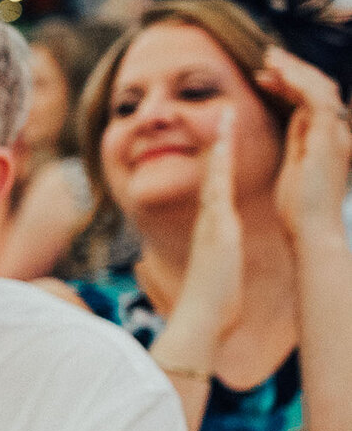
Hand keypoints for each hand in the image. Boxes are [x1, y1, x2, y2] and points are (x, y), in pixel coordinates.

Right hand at [169, 108, 246, 341]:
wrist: (203, 319)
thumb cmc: (212, 306)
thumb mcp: (216, 277)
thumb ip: (215, 266)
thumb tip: (213, 271)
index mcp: (213, 231)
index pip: (215, 190)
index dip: (219, 163)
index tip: (223, 139)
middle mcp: (209, 221)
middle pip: (213, 173)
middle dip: (218, 141)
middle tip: (225, 111)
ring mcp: (211, 221)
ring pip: (214, 173)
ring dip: (219, 142)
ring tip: (226, 113)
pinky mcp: (217, 225)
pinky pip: (218, 186)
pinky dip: (220, 162)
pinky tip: (224, 142)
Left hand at [266, 47, 351, 251]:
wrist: (312, 230)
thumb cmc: (300, 208)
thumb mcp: (296, 166)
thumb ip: (299, 141)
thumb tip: (295, 120)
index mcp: (328, 139)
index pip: (312, 101)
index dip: (290, 84)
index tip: (263, 76)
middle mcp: (337, 133)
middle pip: (319, 89)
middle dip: (294, 70)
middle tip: (267, 57)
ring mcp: (336, 135)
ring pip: (320, 88)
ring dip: (295, 70)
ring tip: (270, 58)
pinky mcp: (329, 139)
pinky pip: (317, 100)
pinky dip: (299, 83)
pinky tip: (279, 74)